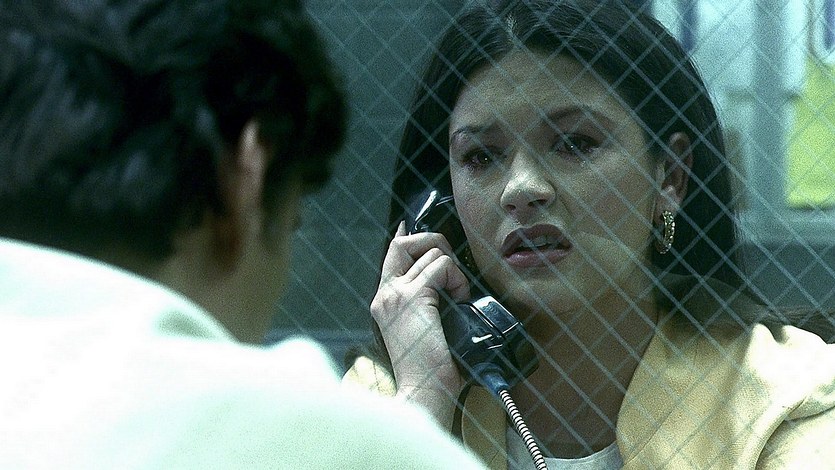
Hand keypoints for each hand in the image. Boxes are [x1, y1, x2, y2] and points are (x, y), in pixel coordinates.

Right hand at [370, 221, 470, 428]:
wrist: (424, 391)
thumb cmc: (430, 369)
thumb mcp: (423, 329)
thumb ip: (426, 304)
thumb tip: (445, 282)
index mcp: (384, 302)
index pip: (390, 255)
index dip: (407, 237)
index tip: (411, 227)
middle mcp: (385, 294)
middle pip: (403, 242)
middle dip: (432, 242)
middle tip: (449, 266)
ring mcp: (396, 294)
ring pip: (431, 253)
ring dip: (453, 271)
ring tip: (457, 298)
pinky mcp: (413, 297)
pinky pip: (442, 266)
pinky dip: (457, 279)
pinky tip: (459, 300)